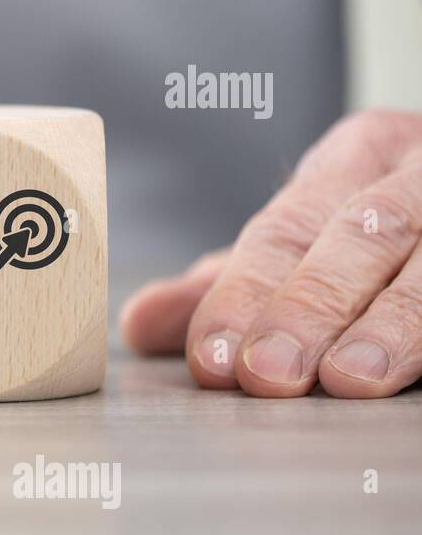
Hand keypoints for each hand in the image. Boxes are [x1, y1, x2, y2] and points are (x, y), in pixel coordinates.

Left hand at [121, 109, 421, 398]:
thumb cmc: (384, 225)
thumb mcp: (307, 239)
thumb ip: (228, 284)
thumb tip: (138, 324)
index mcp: (357, 155)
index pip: (287, 228)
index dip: (246, 294)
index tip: (213, 358)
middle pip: (362, 237)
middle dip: (311, 309)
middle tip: (269, 375)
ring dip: (396, 325)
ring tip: (351, 379)